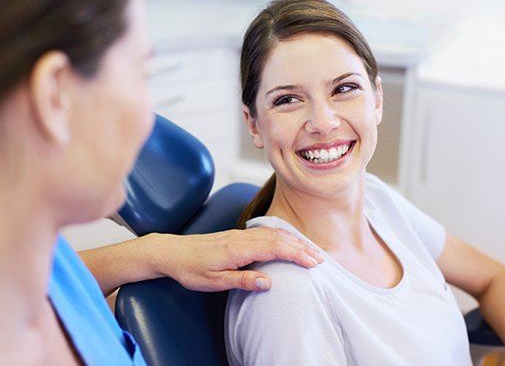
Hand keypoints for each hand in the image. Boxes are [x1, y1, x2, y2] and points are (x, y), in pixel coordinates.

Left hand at [146, 227, 323, 291]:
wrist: (173, 251)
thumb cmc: (191, 269)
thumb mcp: (214, 281)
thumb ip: (242, 280)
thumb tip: (269, 282)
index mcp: (238, 249)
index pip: (275, 248)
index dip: (297, 254)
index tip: (314, 262)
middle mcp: (242, 237)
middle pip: (279, 238)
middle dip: (302, 247)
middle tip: (321, 258)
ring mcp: (240, 234)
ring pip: (273, 233)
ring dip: (294, 240)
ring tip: (310, 250)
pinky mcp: (237, 235)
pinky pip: (265, 232)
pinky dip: (282, 236)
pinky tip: (287, 240)